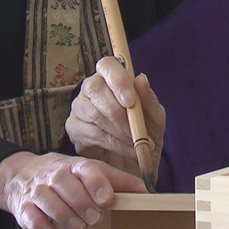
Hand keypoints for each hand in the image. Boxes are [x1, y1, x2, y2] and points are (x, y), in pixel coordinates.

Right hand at [0, 151, 146, 228]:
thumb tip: (146, 192)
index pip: (86, 170)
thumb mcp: (92, 172)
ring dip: (64, 215)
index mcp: (75, 166)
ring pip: (47, 199)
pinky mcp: (23, 207)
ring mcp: (37, 190)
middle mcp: (55, 175)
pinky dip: (40, 226)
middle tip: (96, 218)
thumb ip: (117, 181)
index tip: (107, 198)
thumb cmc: (67, 176)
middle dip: (81, 202)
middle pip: (65, 184)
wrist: (23, 174)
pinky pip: (29, 215)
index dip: (96, 183)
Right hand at [66, 56, 164, 181]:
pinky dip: (115, 144)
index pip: (107, 65)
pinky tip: (129, 150)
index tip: (130, 101)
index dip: (117, 80)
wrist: (138, 164)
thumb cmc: (146, 133)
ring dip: (119, 131)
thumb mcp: (155, 118)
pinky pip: (91, 133)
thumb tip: (141, 78)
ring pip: (93, 114)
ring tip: (138, 143)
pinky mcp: (73, 129)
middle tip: (136, 130)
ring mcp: (79, 108)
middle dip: (118, 111)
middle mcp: (91, 89)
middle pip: (95, 88)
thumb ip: (149, 99)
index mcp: (111, 78)